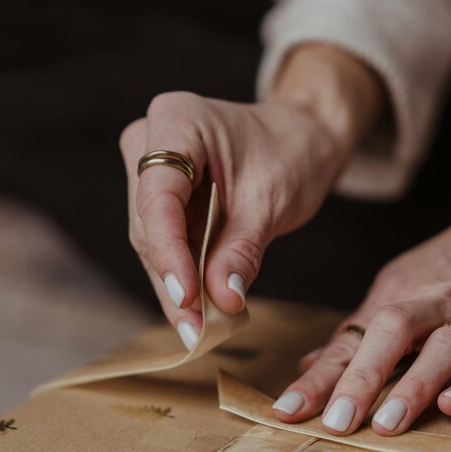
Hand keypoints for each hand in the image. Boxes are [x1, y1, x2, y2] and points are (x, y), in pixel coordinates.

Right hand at [119, 44, 385, 348]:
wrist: (300, 141)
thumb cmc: (290, 154)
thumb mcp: (272, 202)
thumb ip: (243, 249)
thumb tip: (222, 298)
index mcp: (178, 120)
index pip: (158, 194)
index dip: (168, 250)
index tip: (186, 296)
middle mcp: (151, 140)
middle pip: (150, 224)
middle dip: (175, 279)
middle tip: (199, 330)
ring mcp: (150, 172)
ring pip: (153, 243)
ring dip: (178, 289)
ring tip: (204, 331)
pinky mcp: (160, 202)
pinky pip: (166, 247)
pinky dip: (187, 280)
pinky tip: (204, 315)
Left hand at [272, 148, 450, 435]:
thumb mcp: (403, 283)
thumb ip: (359, 330)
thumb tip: (308, 365)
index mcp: (397, 293)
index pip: (349, 339)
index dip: (318, 377)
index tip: (287, 410)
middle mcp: (433, 303)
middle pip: (389, 335)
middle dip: (360, 379)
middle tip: (335, 422)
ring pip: (443, 348)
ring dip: (414, 385)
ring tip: (387, 424)